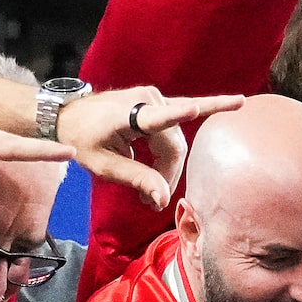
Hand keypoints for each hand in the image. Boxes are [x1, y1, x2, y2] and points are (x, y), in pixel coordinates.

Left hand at [54, 87, 241, 209]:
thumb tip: (163, 200)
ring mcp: (154, 97)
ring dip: (169, 167)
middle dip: (167, 175)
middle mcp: (147, 100)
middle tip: (150, 203)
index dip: (181, 114)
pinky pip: (183, 118)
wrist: (68, 116)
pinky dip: (197, 122)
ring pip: (177, 142)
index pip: (159, 118)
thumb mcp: (103, 165)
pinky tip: (232, 108)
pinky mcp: (158, 101)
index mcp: (128, 114)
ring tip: (152, 191)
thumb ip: (135, 179)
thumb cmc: (82, 140)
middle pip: (174, 146)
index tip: (205, 107)